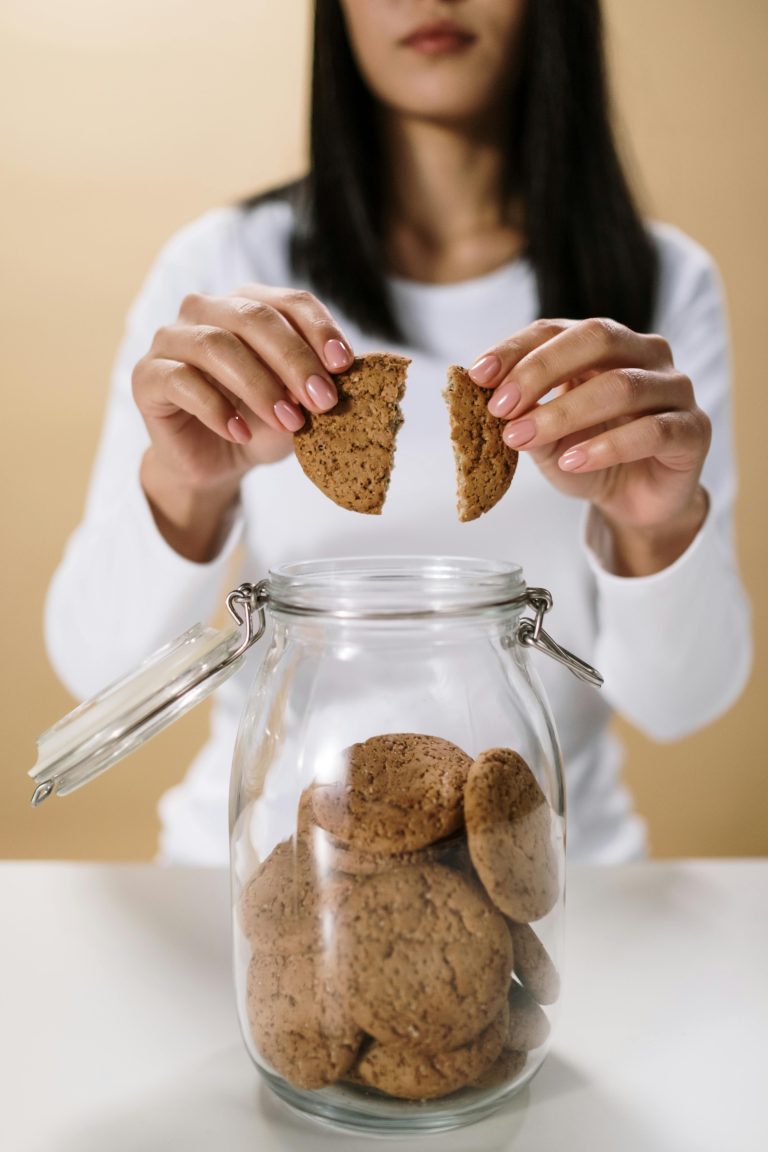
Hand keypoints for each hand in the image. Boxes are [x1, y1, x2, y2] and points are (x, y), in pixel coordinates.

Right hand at [131, 286, 352, 559]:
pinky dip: (217, 409)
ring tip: (289, 423)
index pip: (289, 301)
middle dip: (294, 360)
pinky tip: (240, 434)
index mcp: (248, 304)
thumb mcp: (301, 402)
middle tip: (323, 402)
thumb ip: (321, 382)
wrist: (216, 461)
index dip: (319, 329)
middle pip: (253, 317)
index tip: (343, 365)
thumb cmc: (260, 422)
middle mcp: (206, 310)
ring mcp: (171, 339)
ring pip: (216, 345)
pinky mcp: (147, 375)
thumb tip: (357, 373)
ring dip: (260, 386)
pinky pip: (182, 381)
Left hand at [470, 318, 711, 574]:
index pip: (556, 328)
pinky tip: (572, 462)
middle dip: (540, 370)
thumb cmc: (587, 457)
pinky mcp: (693, 429)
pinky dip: (606, 446)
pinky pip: (652, 430)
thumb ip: (523, 416)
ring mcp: (674, 388)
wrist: (635, 502)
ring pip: (622, 385)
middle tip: (500, 406)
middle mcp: (645, 353)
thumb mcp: (545, 438)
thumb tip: (486, 400)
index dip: (516, 349)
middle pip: (596, 338)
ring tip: (524, 438)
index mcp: (604, 343)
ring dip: (565, 412)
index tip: (477, 375)